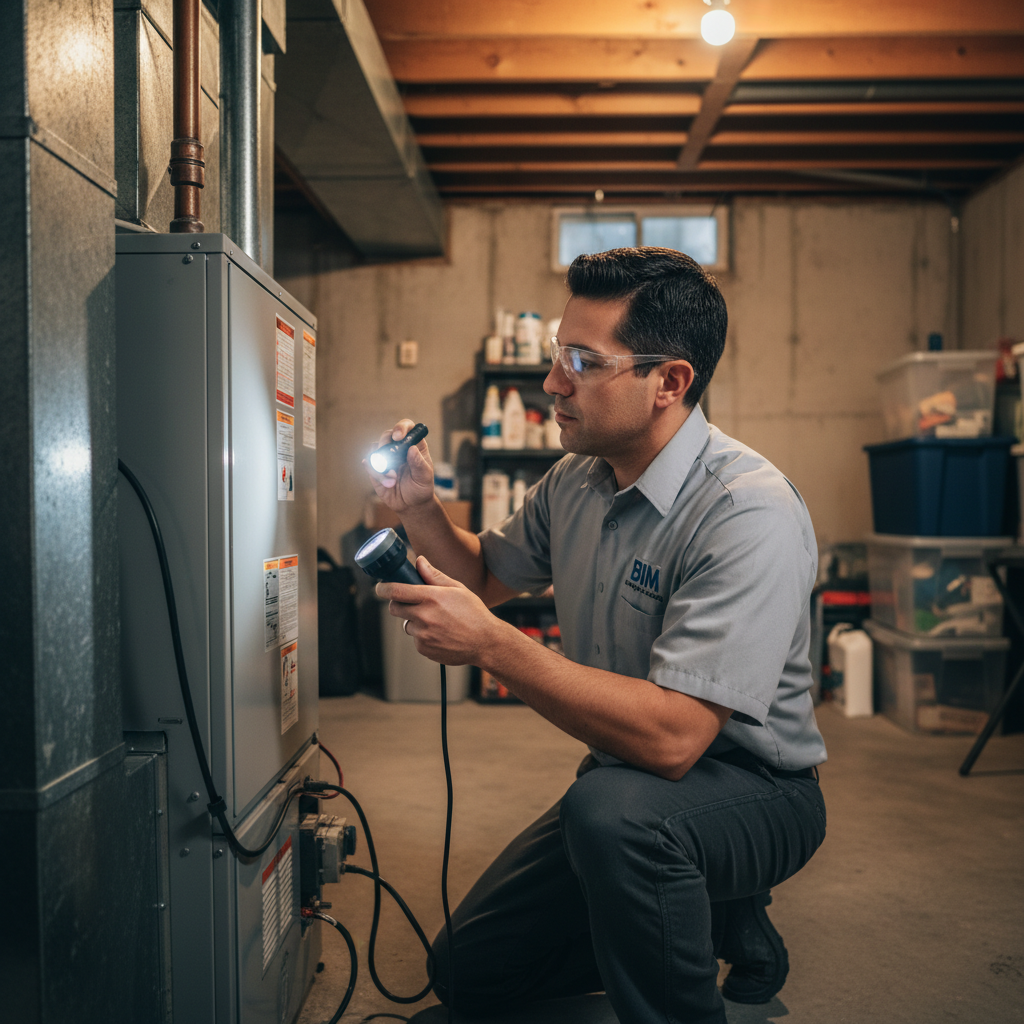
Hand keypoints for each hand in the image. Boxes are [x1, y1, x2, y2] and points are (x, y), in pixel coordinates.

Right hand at [363, 419, 434, 514]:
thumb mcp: (424, 477)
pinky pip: (369, 463)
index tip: (397, 437)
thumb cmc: (421, 488)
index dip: (401, 427)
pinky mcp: (375, 467)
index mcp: (414, 445)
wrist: (411, 505)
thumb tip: (411, 449)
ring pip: (374, 448)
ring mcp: (385, 456)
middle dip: (385, 446)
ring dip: (381, 464)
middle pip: (386, 435)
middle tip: (390, 462)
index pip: (407, 427)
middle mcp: (398, 447)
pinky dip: (375, 472)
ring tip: (393, 480)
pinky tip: (387, 483)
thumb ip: (419, 464)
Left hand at [377, 557, 503, 665]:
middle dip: (398, 604)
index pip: (396, 590)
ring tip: (437, 622)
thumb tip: (419, 562)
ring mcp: (423, 634)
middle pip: (394, 608)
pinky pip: (416, 639)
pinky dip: (423, 636)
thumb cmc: (474, 614)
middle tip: (411, 603)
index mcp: (432, 597)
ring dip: (415, 621)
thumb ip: (435, 576)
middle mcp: (424, 616)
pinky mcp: (424, 649)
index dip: (384, 588)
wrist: (485, 642)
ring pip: (407, 624)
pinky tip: (440, 634)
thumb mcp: (458, 589)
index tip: (380, 588)